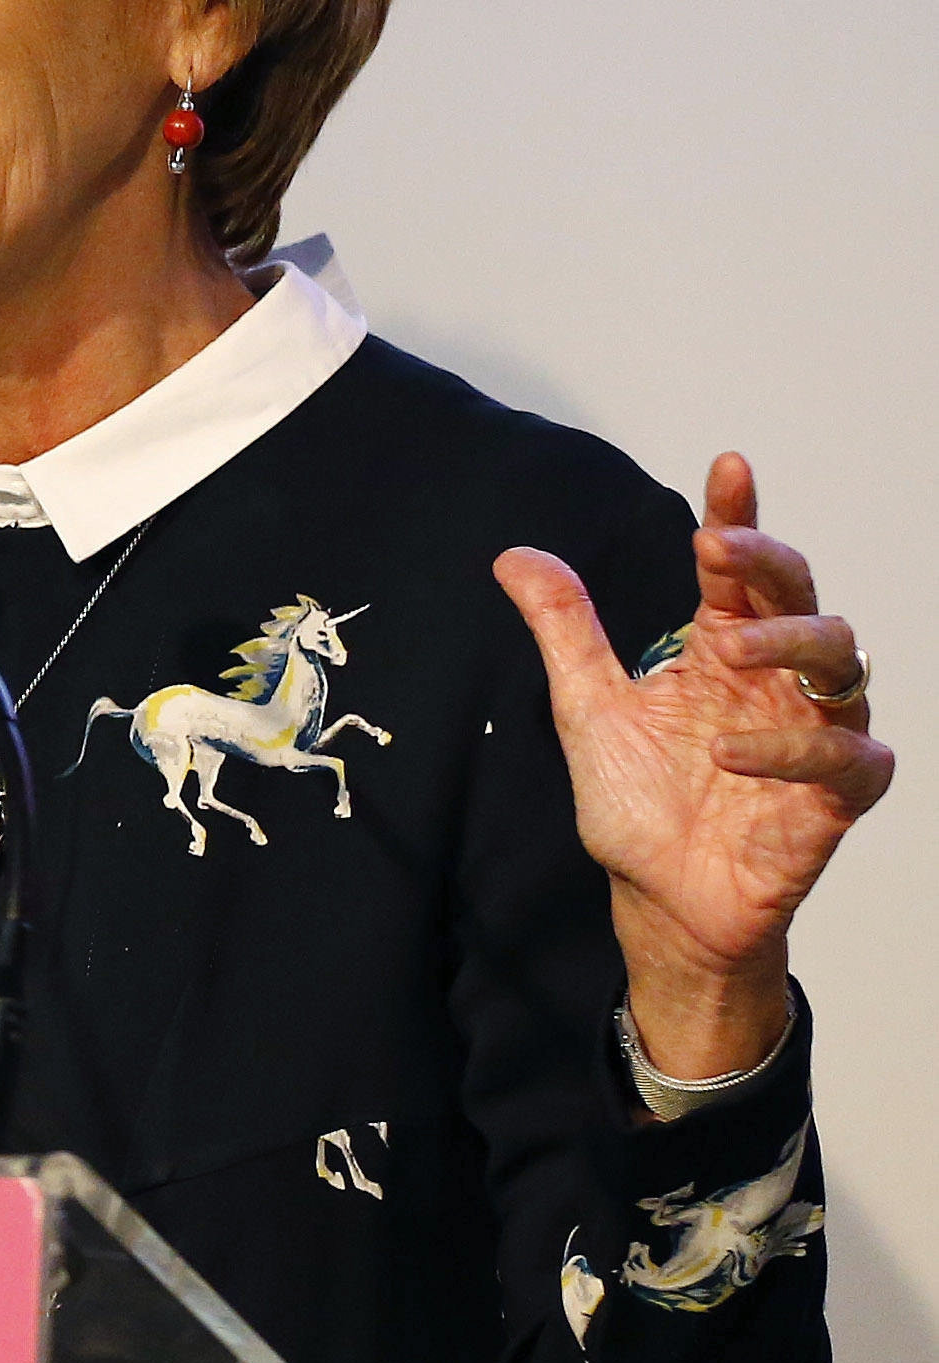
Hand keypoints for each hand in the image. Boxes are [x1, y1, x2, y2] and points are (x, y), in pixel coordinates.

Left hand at [496, 453, 890, 1079]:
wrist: (657, 896)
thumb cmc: (638, 800)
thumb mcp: (587, 705)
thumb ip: (565, 630)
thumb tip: (515, 555)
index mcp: (721, 649)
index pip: (738, 570)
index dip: (739, 516)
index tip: (728, 466)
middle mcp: (774, 680)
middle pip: (800, 597)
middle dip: (768, 562)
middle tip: (716, 549)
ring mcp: (811, 732)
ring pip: (842, 661)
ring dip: (789, 643)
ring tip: (728, 651)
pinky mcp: (835, 795)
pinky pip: (847, 755)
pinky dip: (794, 747)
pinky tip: (731, 751)